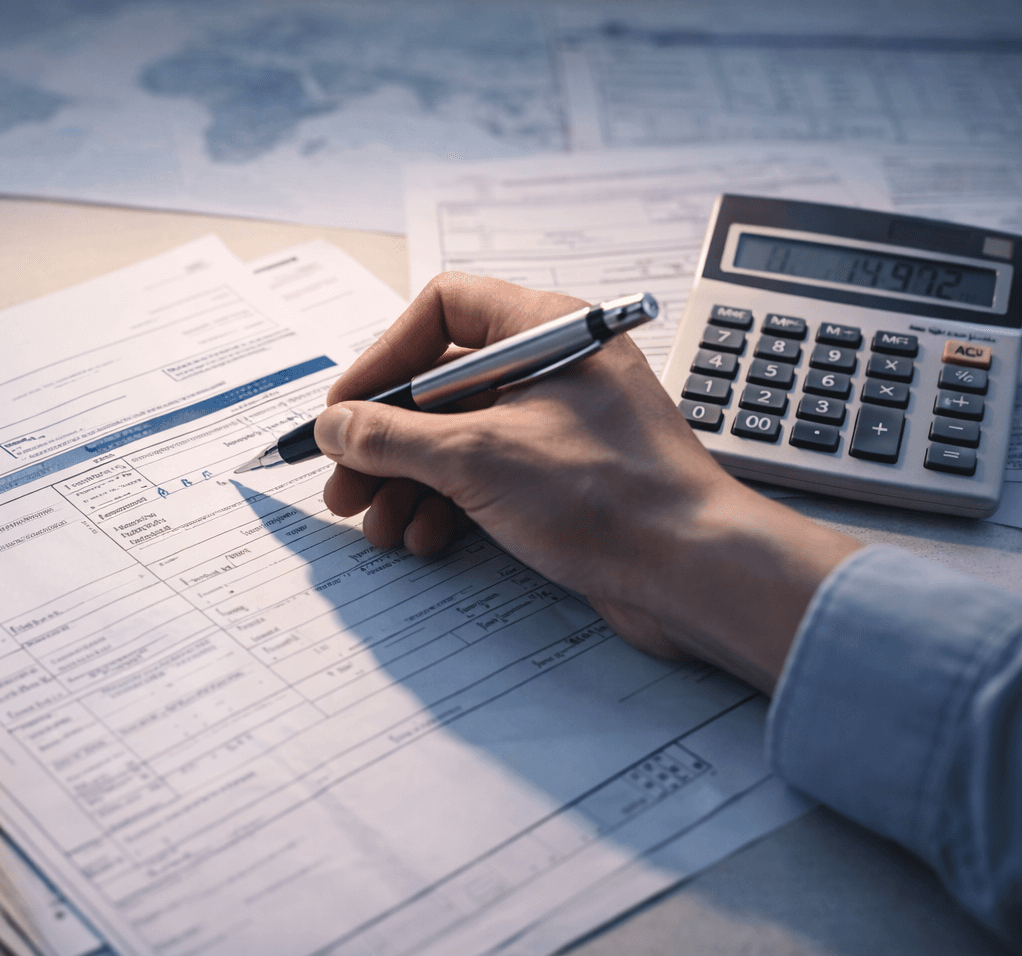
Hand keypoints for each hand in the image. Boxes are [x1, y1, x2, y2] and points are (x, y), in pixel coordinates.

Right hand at [316, 273, 859, 689]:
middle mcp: (551, 368)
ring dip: (406, 481)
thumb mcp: (477, 459)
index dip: (384, 358)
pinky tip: (427, 538)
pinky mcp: (561, 478)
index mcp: (544, 330)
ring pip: (456, 437)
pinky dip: (446, 504)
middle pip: (439, 384)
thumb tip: (335, 426)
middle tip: (342, 486)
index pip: (441, 311)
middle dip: (384, 439)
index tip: (345, 410)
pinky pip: (484, 476)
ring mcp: (557, 425)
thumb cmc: (612, 496)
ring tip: (377, 526)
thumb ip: (392, 437)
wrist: (693, 571)